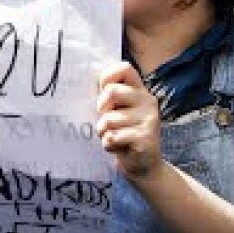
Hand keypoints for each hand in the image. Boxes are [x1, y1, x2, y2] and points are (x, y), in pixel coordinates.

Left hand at [97, 61, 162, 180]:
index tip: (102, 94)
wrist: (144, 165)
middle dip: (101, 109)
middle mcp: (147, 101)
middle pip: (111, 91)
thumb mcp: (116, 111)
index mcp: (139, 90)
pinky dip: (109, 144)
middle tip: (106, 121)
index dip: (107, 77)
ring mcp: (149, 119)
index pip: (124, 68)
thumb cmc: (123, 134)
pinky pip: (113, 137)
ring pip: (109, 119)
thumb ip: (107, 96)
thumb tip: (84, 76)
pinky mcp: (146, 137)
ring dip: (103, 132)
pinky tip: (118, 147)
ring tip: (113, 137)